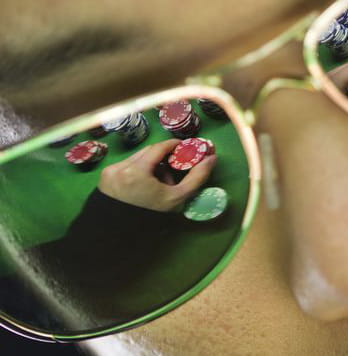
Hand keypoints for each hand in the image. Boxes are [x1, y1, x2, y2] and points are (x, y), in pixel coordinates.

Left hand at [98, 139, 216, 211]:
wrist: (120, 233)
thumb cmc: (151, 215)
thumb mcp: (177, 198)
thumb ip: (196, 177)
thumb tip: (212, 159)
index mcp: (137, 170)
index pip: (159, 147)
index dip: (173, 145)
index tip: (184, 147)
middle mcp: (121, 166)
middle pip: (148, 151)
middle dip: (163, 157)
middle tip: (174, 167)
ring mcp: (111, 171)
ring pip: (137, 158)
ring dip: (151, 165)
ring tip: (159, 182)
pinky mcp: (105, 176)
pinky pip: (126, 166)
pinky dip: (138, 171)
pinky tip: (144, 186)